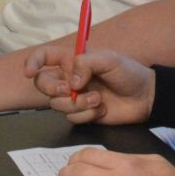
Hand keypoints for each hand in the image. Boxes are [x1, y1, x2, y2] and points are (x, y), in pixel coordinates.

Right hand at [24, 47, 154, 125]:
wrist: (145, 97)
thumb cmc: (128, 72)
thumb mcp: (109, 59)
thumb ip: (86, 64)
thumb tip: (71, 82)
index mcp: (72, 60)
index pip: (44, 57)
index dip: (32, 62)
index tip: (29, 72)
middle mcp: (69, 78)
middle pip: (43, 84)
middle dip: (52, 89)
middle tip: (68, 90)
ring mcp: (74, 97)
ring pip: (57, 104)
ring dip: (77, 104)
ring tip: (98, 99)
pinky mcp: (82, 114)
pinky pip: (72, 118)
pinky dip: (86, 115)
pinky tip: (102, 109)